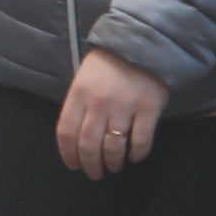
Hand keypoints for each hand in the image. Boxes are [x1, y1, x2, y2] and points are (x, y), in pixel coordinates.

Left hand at [54, 47, 169, 179]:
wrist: (144, 41)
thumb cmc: (112, 60)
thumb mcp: (85, 75)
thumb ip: (79, 102)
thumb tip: (75, 135)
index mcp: (79, 93)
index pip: (66, 132)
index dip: (68, 154)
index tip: (73, 165)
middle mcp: (99, 103)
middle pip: (88, 145)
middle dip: (90, 165)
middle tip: (95, 173)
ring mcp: (125, 107)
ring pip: (113, 147)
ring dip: (113, 162)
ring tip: (114, 166)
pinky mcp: (148, 109)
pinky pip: (140, 141)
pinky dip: (137, 154)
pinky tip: (135, 156)